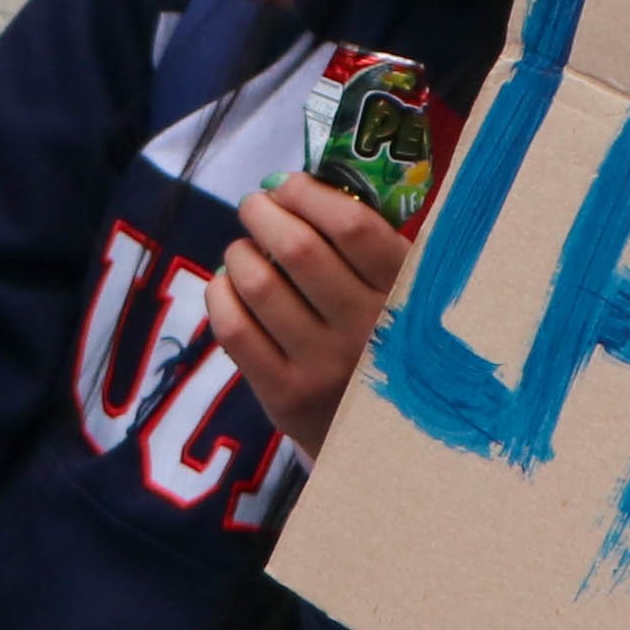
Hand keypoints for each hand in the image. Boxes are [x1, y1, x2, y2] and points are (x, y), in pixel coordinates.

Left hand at [212, 175, 420, 458]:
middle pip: (297, 249)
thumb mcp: (408, 295)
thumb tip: (288, 187)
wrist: (391, 444)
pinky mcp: (284, 398)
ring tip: (245, 249)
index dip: (309, 194)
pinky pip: (234, 329)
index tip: (289, 185)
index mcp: (407, 295)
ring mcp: (324, 368)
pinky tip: (228, 284)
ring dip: (240, 252)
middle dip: (264, 214)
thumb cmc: (392, 344)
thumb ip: (368, 245)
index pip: (352, 227)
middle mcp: (369, 332)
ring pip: (259, 286)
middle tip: (256, 208)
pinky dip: (221, 293)